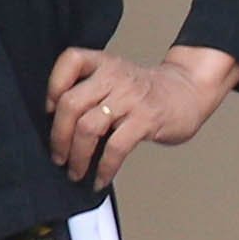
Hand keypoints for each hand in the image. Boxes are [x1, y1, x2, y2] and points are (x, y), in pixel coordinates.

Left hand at [45, 43, 236, 186]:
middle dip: (58, 136)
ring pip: (88, 127)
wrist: (189, 92)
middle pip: (71, 103)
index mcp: (105, 63)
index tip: (49, 111)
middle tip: (58, 156)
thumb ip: (91, 90)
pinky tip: (101, 178)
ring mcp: (131, 99)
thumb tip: (60, 128)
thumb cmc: (148, 92)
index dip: (53, 86)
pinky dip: (104, 168)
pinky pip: (115, 147)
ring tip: (76, 171)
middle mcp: (115, 77)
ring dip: (77, 156)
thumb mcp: (118, 77)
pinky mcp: (146, 120)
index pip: (71, 61)